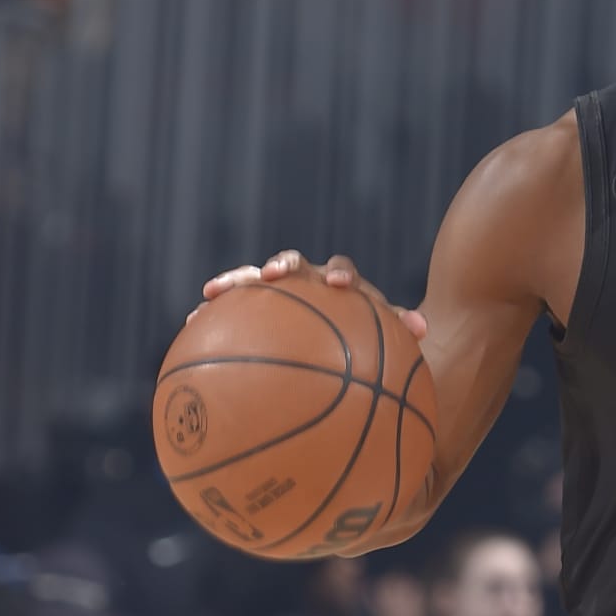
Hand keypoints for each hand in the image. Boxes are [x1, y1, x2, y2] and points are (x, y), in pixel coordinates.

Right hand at [195, 248, 426, 340]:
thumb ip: (400, 338)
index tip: (341, 287)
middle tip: (276, 273)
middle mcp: (310, 284)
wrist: (348, 340)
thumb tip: (425, 329)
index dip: (342, 276)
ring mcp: (281, 292)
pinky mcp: (255, 305)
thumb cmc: (370, 349)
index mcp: (343, 289)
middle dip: (285, 266)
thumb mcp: (387, 350)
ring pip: (256, 279)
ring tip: (213, 291)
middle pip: (296, 266)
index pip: (344, 273)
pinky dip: (213, 310)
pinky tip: (190, 322)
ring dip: (238, 282)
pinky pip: (232, 307)